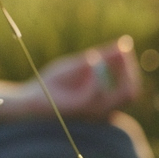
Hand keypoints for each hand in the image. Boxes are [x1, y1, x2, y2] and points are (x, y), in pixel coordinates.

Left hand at [25, 36, 140, 118]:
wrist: (28, 98)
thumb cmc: (52, 85)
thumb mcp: (80, 67)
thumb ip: (101, 58)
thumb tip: (122, 45)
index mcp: (104, 102)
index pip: (129, 89)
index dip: (130, 67)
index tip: (124, 46)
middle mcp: (103, 111)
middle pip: (130, 93)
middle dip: (128, 69)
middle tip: (121, 49)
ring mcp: (92, 112)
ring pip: (119, 95)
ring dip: (116, 70)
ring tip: (101, 52)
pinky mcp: (78, 109)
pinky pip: (95, 93)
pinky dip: (96, 74)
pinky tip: (91, 58)